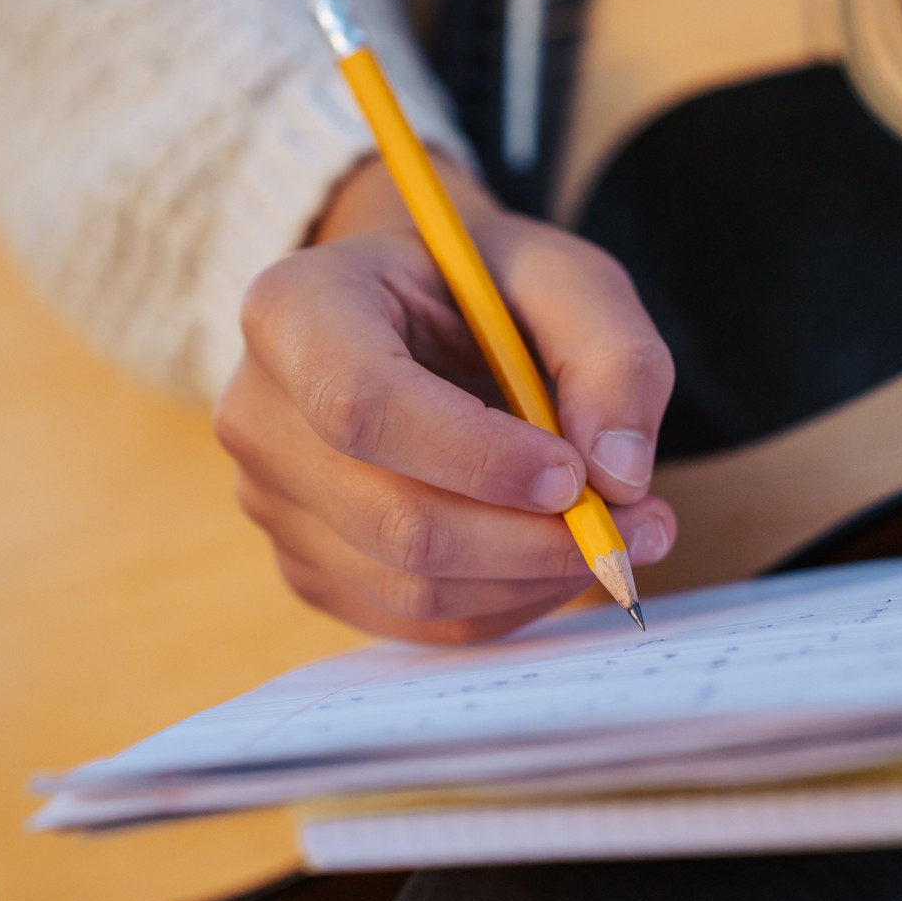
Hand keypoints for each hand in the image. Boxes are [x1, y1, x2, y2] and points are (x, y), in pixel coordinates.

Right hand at [214, 155, 676, 643]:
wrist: (419, 316)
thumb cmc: (488, 288)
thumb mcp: (566, 279)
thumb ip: (613, 356)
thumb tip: (621, 474)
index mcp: (293, 310)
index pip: (361, 406)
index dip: (474, 457)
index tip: (575, 475)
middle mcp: (258, 413)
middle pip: (392, 518)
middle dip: (533, 539)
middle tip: (644, 523)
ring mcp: (272, 502)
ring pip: (410, 587)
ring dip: (533, 578)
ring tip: (620, 537)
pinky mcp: (308, 565)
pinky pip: (415, 620)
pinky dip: (507, 603)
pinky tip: (560, 558)